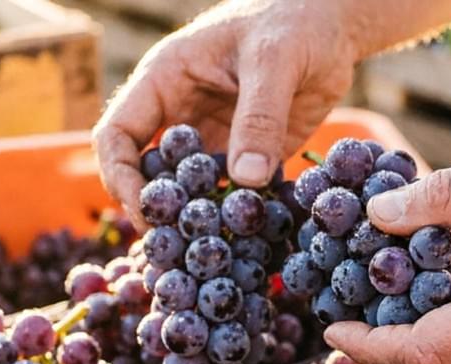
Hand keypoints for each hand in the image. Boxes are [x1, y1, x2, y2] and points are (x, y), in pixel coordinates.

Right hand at [93, 0, 358, 224]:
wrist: (334, 24)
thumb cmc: (294, 20)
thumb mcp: (274, 59)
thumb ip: (259, 116)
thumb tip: (246, 180)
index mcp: (163, 82)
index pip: (117, 135)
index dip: (120, 176)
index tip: (144, 210)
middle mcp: (179, 116)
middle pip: (145, 173)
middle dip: (154, 209)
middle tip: (174, 244)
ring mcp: (210, 141)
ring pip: (185, 192)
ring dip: (193, 222)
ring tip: (207, 254)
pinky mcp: (243, 159)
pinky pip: (229, 197)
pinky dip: (234, 219)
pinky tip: (247, 242)